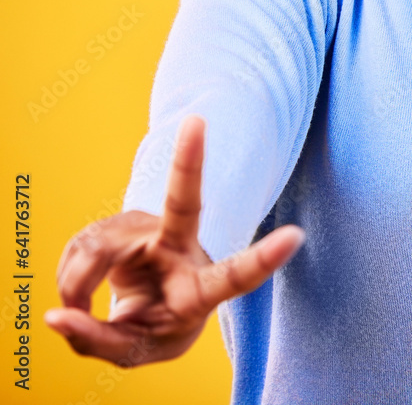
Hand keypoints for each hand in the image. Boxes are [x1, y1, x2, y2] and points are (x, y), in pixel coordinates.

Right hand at [45, 115, 304, 366]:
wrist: (146, 306)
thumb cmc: (155, 326)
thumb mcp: (136, 349)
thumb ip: (98, 340)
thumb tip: (56, 317)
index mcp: (201, 288)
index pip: (234, 277)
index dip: (263, 260)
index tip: (296, 236)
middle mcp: (179, 248)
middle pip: (183, 204)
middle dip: (188, 162)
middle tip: (196, 121)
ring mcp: (145, 230)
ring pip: (96, 252)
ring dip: (75, 288)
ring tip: (77, 313)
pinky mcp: (113, 226)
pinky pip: (75, 253)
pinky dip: (67, 283)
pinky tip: (80, 293)